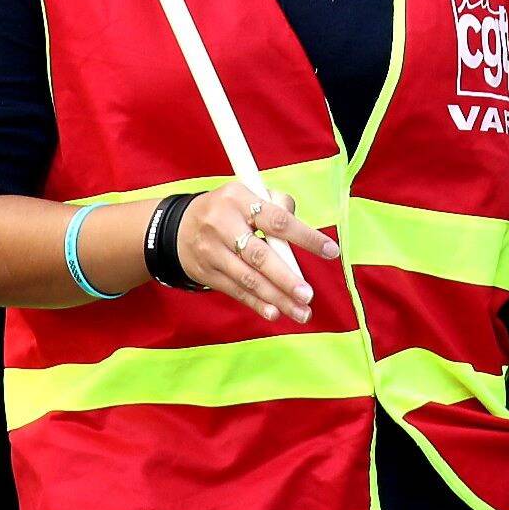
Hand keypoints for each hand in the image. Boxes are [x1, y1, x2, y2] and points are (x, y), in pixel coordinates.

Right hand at [167, 176, 340, 323]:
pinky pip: (235, 290)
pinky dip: (257, 303)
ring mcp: (211, 250)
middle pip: (259, 255)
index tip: (331, 251)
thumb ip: (279, 207)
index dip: (305, 236)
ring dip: (277, 298)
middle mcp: (221, 223)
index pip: (277, 219)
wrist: (177, 228)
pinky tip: (275, 312)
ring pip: (248, 278)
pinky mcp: (206, 272)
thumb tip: (304, 234)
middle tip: (308, 295)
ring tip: (301, 312)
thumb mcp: (247, 197)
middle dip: (286, 278)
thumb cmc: (228, 210)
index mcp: (238, 198)